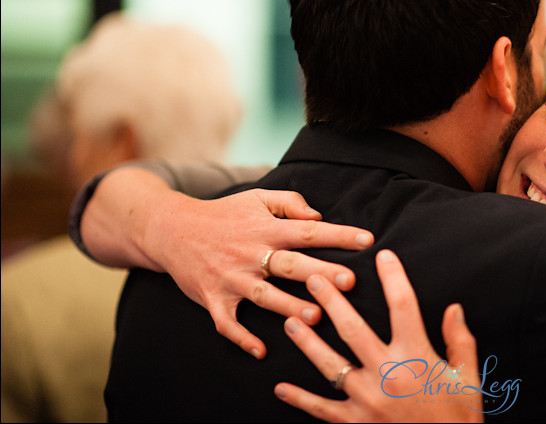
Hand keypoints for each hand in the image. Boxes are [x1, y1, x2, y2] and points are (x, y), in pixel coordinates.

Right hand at [107, 172, 374, 358]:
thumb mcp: (257, 198)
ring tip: (316, 317)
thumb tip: (318, 216)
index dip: (339, 234)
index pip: (309, 230)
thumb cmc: (224, 214)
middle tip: (349, 283)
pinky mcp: (213, 298)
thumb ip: (290, 202)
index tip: (368, 239)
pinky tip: (261, 351)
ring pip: (265, 295)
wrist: (172, 229)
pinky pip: (228, 322)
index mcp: (266, 228)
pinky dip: (242, 337)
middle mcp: (251, 254)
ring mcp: (231, 278)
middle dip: (320, 273)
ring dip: (289, 306)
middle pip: (291, 264)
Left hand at [275, 249, 482, 422]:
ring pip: (330, 363)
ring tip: (292, 320)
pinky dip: (300, 399)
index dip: (393, 277)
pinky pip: (322, 408)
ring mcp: (367, 399)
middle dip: (331, 301)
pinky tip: (281, 388)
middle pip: (353, 329)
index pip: (403, 306)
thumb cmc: (458, 418)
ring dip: (308, 341)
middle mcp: (388, 374)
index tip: (384, 256)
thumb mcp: (468, 378)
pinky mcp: (355, 422)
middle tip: (314, 279)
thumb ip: (460, 341)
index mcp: (416, 357)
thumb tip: (453, 308)